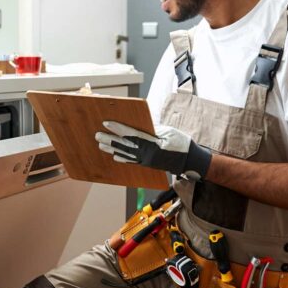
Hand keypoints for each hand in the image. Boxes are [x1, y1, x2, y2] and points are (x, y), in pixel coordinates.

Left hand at [95, 121, 211, 177]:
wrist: (190, 160)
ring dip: (112, 148)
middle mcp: (147, 155)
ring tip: (101, 144)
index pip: (131, 135)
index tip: (107, 123)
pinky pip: (132, 161)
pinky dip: (123, 158)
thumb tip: (139, 126)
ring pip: (126, 154)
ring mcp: (147, 161)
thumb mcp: (169, 132)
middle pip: (125, 146)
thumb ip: (153, 129)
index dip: (118, 129)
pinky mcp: (148, 164)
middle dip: (110, 139)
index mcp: (152, 145)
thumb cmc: (182, 143)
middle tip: (97, 135)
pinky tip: (114, 156)